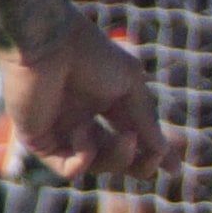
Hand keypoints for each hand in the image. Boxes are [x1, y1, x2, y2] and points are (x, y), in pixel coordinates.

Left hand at [0, 20, 171, 181]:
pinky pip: (67, 169)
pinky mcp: (38, 140)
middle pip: (114, 159)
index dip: (152, 153)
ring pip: (95, 167)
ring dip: (117, 158)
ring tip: (126, 138)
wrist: (50, 42)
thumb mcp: (131, 85)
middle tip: (153, 157)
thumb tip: (164, 152)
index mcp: (102, 104)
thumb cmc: (91, 54)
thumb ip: (146, 120)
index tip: (173, 168)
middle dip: (139, 164)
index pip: (130, 137)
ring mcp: (59, 132)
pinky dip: (83, 159)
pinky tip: (84, 132)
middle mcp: (81, 120)